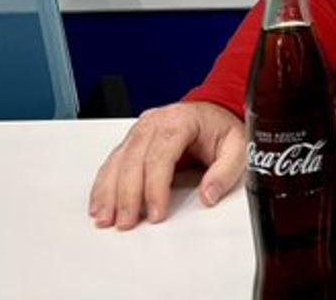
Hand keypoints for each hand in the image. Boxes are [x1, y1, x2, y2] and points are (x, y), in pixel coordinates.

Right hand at [88, 101, 244, 229]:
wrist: (214, 112)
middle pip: (134, 160)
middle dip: (128, 195)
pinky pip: (112, 162)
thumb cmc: (222, 128)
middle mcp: (155, 122)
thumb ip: (225, 171)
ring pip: (118, 161)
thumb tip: (209, 195)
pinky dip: (103, 185)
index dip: (155, 187)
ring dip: (108, 192)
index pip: (161, 155)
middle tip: (127, 222)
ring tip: (106, 218)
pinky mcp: (132, 141)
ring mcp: (140, 130)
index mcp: (180, 121)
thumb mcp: (237, 146)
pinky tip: (99, 204)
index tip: (156, 213)